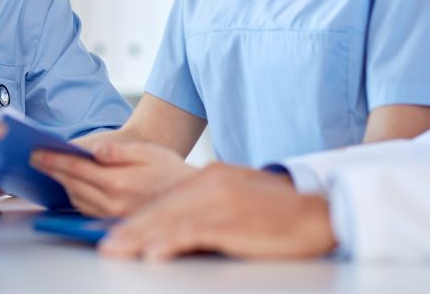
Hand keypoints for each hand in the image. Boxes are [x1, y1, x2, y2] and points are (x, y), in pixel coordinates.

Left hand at [30, 140, 194, 216]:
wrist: (188, 195)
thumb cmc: (169, 169)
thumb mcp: (147, 152)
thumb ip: (118, 151)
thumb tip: (95, 151)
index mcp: (118, 181)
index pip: (76, 168)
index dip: (53, 159)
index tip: (36, 152)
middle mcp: (112, 202)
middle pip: (71, 184)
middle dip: (52, 170)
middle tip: (35, 158)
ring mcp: (112, 214)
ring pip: (76, 198)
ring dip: (61, 183)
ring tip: (50, 169)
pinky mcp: (114, 221)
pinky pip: (85, 208)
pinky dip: (73, 195)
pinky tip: (70, 185)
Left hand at [98, 163, 336, 260]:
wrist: (322, 210)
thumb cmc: (284, 210)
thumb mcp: (241, 194)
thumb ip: (211, 200)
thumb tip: (183, 219)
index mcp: (213, 175)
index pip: (168, 197)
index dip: (141, 215)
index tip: (119, 230)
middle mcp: (212, 182)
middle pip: (161, 207)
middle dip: (131, 228)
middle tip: (107, 243)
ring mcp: (220, 201)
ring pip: (169, 220)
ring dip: (139, 238)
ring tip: (118, 250)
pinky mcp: (231, 222)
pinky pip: (191, 234)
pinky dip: (169, 244)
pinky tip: (153, 255)